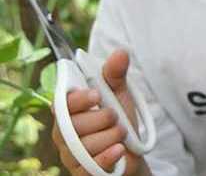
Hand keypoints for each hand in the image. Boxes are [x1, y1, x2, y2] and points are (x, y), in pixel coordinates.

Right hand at [52, 49, 148, 175]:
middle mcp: (64, 133)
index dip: (78, 99)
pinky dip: (108, 155)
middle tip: (116, 116)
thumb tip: (120, 52)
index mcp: (69, 110)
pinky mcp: (81, 173)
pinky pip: (91, 165)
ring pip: (85, 145)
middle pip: (74, 125)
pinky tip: (119, 149)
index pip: (62, 103)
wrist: (132, 152)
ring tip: (122, 132)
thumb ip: (115, 75)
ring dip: (111, 135)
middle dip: (103, 118)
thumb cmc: (120, 120)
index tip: (97, 94)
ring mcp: (71, 155)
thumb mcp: (119, 94)